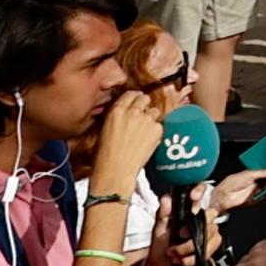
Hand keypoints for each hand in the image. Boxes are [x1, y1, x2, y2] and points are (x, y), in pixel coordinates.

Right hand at [86, 85, 165, 199]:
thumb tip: (125, 115)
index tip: (136, 101)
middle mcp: (132, 112)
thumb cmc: (105, 156)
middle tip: (143, 115)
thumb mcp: (105, 130)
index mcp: (117, 110)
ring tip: (145, 132)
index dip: (134, 98)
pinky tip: (148, 141)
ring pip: (154, 111)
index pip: (130, 94)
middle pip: (144, 98)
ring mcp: (146, 120)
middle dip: (144, 105)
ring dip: (151, 118)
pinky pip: (160, 126)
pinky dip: (156, 132)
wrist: (115, 171)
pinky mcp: (156, 129)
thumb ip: (117, 118)